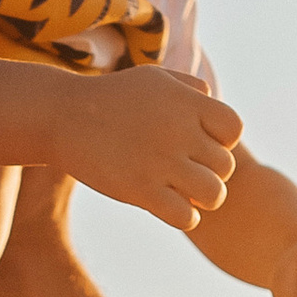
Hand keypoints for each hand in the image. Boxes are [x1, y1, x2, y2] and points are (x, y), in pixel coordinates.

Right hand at [63, 67, 242, 231]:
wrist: (62, 116)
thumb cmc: (110, 98)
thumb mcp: (154, 79)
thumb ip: (189, 87)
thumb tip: (213, 100)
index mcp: (187, 103)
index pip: (234, 129)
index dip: (224, 141)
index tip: (200, 144)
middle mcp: (179, 131)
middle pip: (226, 166)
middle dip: (211, 172)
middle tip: (187, 172)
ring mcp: (161, 162)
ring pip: (214, 194)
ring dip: (203, 199)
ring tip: (184, 192)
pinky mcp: (141, 190)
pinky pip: (186, 217)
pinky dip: (184, 217)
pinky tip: (167, 205)